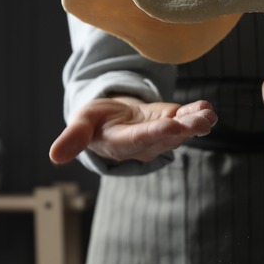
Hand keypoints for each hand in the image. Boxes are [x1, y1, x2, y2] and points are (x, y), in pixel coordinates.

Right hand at [49, 96, 217, 163]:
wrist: (112, 121)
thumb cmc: (94, 121)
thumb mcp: (81, 123)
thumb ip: (73, 139)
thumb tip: (54, 157)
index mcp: (121, 143)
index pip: (140, 139)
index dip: (155, 132)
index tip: (169, 124)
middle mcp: (145, 143)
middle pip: (167, 136)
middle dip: (185, 128)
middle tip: (202, 121)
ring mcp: (161, 134)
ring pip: (181, 130)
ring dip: (196, 122)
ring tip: (209, 114)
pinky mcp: (171, 122)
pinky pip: (185, 119)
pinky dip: (197, 113)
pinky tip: (207, 107)